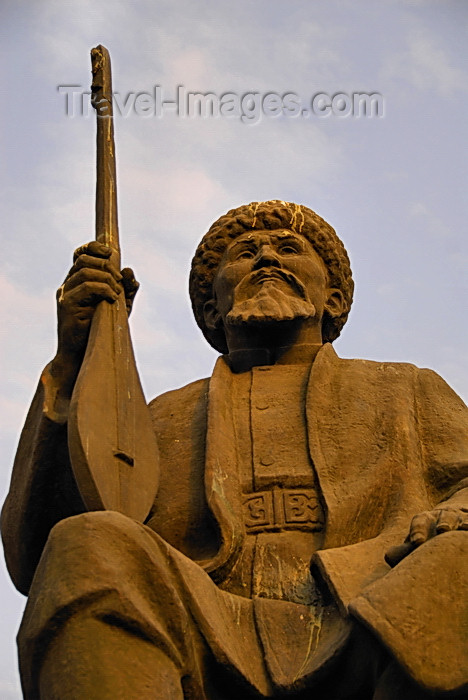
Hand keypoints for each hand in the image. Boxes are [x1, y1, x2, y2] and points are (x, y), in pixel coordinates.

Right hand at [51, 241, 138, 387]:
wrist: (84, 356)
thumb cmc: (101, 331)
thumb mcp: (120, 307)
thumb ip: (127, 289)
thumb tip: (129, 270)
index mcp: (77, 282)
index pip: (79, 254)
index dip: (93, 247)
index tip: (110, 252)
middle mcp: (68, 285)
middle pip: (83, 259)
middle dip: (105, 265)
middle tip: (119, 280)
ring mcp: (65, 295)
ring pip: (85, 271)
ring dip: (107, 278)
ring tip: (117, 292)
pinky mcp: (67, 306)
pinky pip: (87, 287)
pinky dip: (104, 289)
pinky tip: (113, 299)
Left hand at [385, 505, 467, 566]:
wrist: (452, 518)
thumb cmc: (429, 535)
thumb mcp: (417, 540)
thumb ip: (404, 550)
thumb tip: (388, 556)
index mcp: (425, 519)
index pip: (420, 521)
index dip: (417, 530)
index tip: (417, 541)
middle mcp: (443, 516)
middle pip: (444, 515)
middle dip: (443, 521)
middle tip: (442, 530)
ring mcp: (459, 518)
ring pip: (460, 517)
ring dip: (461, 522)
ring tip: (463, 528)